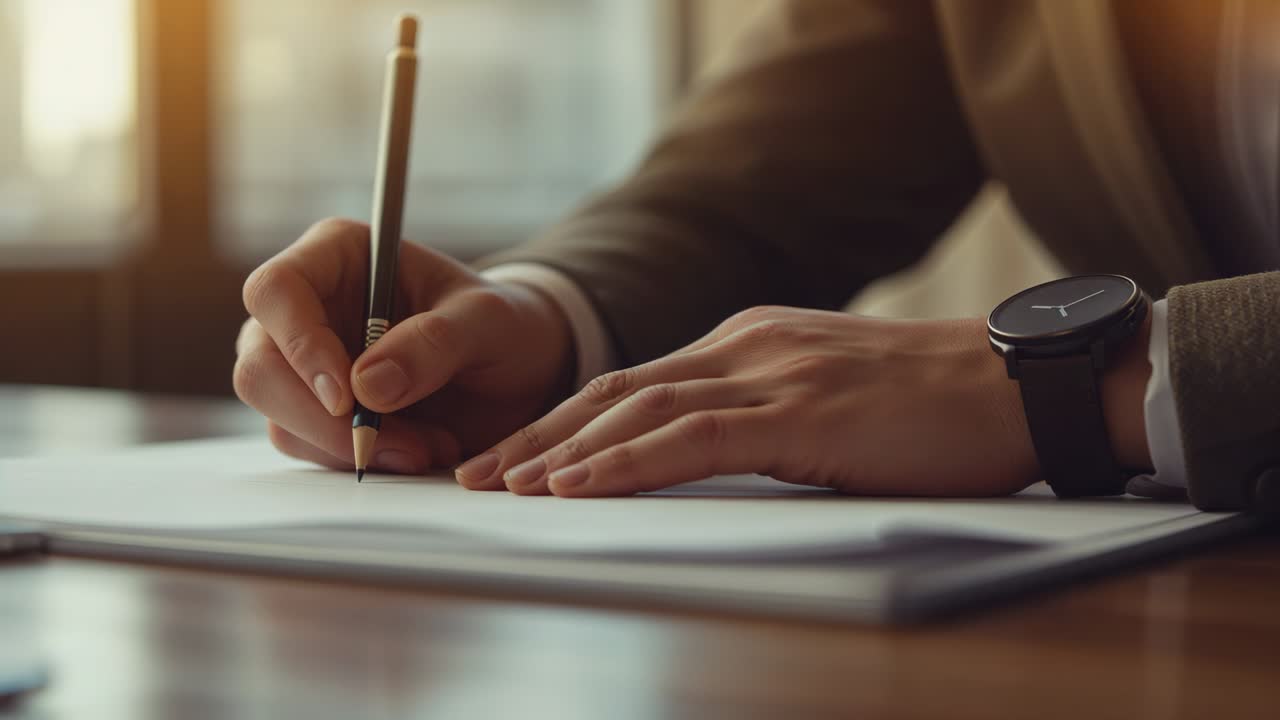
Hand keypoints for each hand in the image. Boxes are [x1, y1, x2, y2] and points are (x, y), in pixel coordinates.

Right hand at [234, 218, 573, 473]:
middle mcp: (307, 307)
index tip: (347, 397)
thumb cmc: (504, 324)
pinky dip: (364, 462)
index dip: (299, 344)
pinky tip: (421, 452)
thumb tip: (365, 386)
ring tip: (432, 446)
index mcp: (338, 254)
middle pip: (259, 366)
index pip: (276, 290)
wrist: (520, 371)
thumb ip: (436, 343)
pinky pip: (311, 449)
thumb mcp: (489, 322)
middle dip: (321, 419)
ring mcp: (304, 365)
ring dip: (352, 447)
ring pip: (279, 418)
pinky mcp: (319, 414)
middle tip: (393, 445)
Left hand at [454, 306, 1045, 496]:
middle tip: (478, 472)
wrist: (1017, 385)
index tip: (515, 456)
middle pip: (616, 389)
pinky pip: (692, 438)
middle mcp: (747, 347)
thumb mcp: (829, 401)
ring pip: (639, 409)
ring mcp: (772, 374)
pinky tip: (579, 483)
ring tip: (506, 486)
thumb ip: (766, 418)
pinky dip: (624, 461)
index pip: (635, 382)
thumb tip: (709, 460)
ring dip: (563, 451)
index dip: (565, 420)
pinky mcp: (800, 410)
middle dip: (539, 434)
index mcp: (750, 344)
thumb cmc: (934, 408)